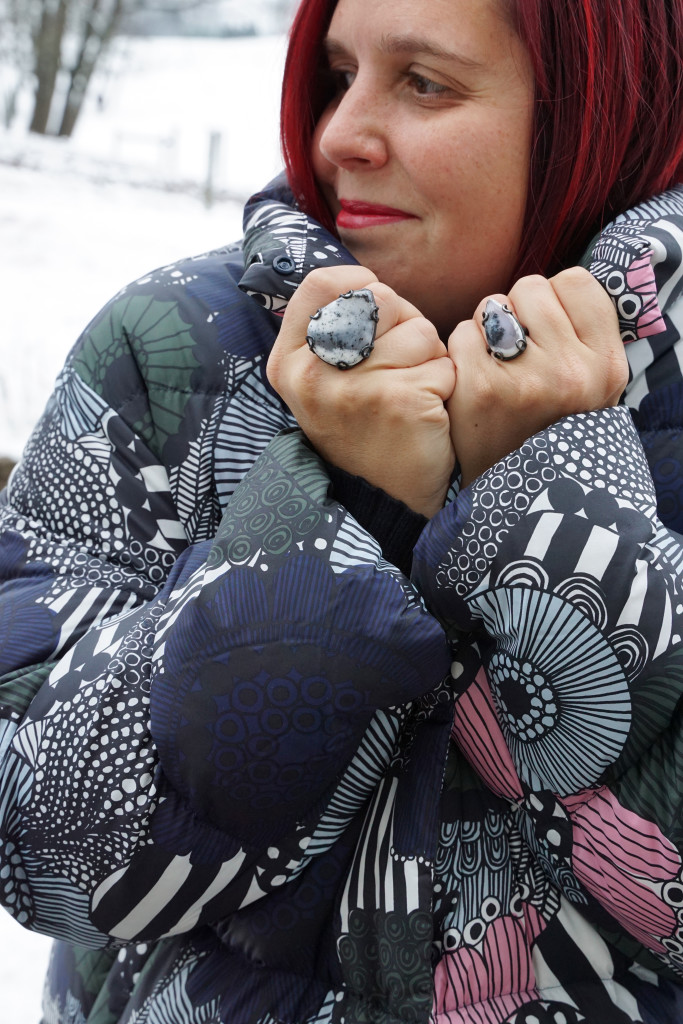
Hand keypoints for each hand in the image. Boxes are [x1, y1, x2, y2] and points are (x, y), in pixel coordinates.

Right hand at [266, 266, 455, 516]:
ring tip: (411, 395)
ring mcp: (354, 388)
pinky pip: (443, 364)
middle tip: (397, 369)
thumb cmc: (363, 428)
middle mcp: (313, 373)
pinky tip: (426, 415)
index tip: (376, 306)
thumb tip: (366, 281)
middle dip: (404, 325)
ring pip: (419, 331)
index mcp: (289, 363)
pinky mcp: (399, 401)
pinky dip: (446, 386)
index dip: (358, 284)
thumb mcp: (324, 382)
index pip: (320, 284)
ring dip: (430, 359)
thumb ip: (332, 331)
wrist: (384, 501)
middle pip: (380, 299)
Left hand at [447, 268, 628, 486]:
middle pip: (530, 287)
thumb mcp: (588, 386)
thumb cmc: (545, 427)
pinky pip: (462, 333)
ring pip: (493, 305)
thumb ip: (580, 334)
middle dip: (517, 311)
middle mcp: (571, 372)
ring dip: (487, 329)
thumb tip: (556, 287)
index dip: (554, 298)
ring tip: (495, 367)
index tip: (546, 327)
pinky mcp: (481, 389)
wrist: (512, 494)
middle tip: (516, 353)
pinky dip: (461, 353)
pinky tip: (472, 382)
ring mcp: (526, 380)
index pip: (577, 282)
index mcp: (605, 366)